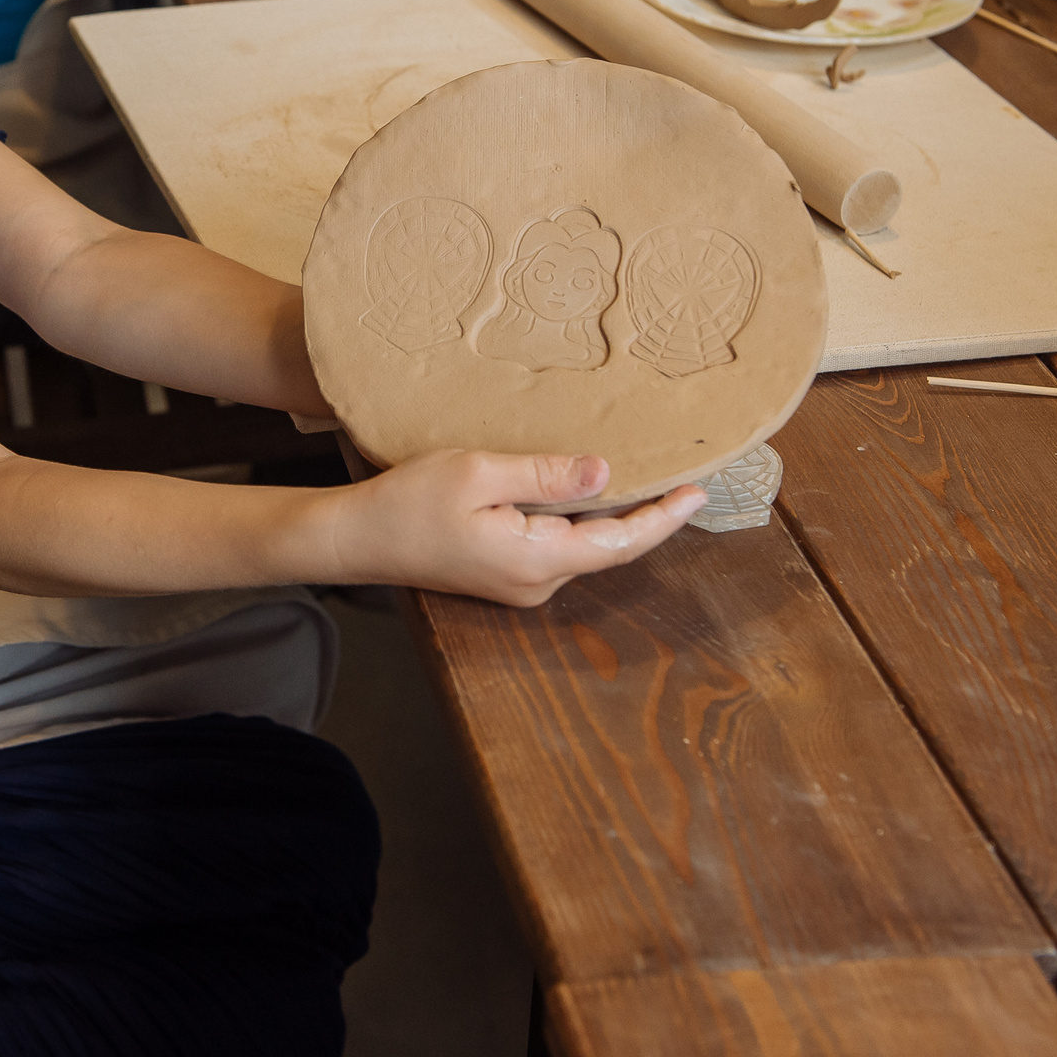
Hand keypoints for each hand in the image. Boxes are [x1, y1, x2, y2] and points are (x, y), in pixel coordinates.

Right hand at [321, 450, 705, 605]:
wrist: (356, 539)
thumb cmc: (409, 502)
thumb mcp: (479, 473)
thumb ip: (544, 475)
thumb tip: (605, 474)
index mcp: (536, 560)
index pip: (620, 543)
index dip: (663, 519)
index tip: (700, 493)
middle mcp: (537, 583)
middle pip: (609, 548)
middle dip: (649, 517)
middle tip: (687, 478)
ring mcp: (521, 583)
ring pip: (585, 547)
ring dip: (616, 518)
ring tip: (651, 480)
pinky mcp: (506, 573)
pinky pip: (560, 546)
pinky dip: (583, 520)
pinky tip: (591, 493)